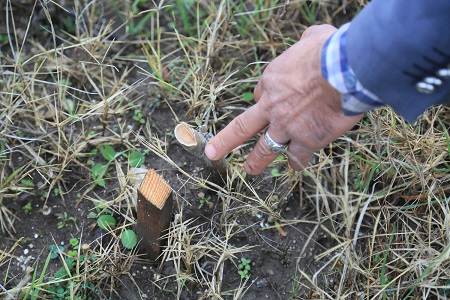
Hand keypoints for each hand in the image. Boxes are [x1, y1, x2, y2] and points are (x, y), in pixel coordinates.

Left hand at [204, 25, 362, 174]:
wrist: (344, 71)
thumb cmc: (329, 51)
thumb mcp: (314, 37)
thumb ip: (307, 41)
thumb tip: (311, 37)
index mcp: (271, 81)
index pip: (259, 95)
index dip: (262, 101)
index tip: (266, 104)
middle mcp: (272, 106)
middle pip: (243, 128)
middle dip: (226, 141)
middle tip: (213, 152)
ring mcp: (286, 126)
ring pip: (265, 149)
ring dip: (256, 161)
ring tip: (250, 169)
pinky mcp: (306, 140)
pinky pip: (298, 156)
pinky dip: (297, 161)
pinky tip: (297, 165)